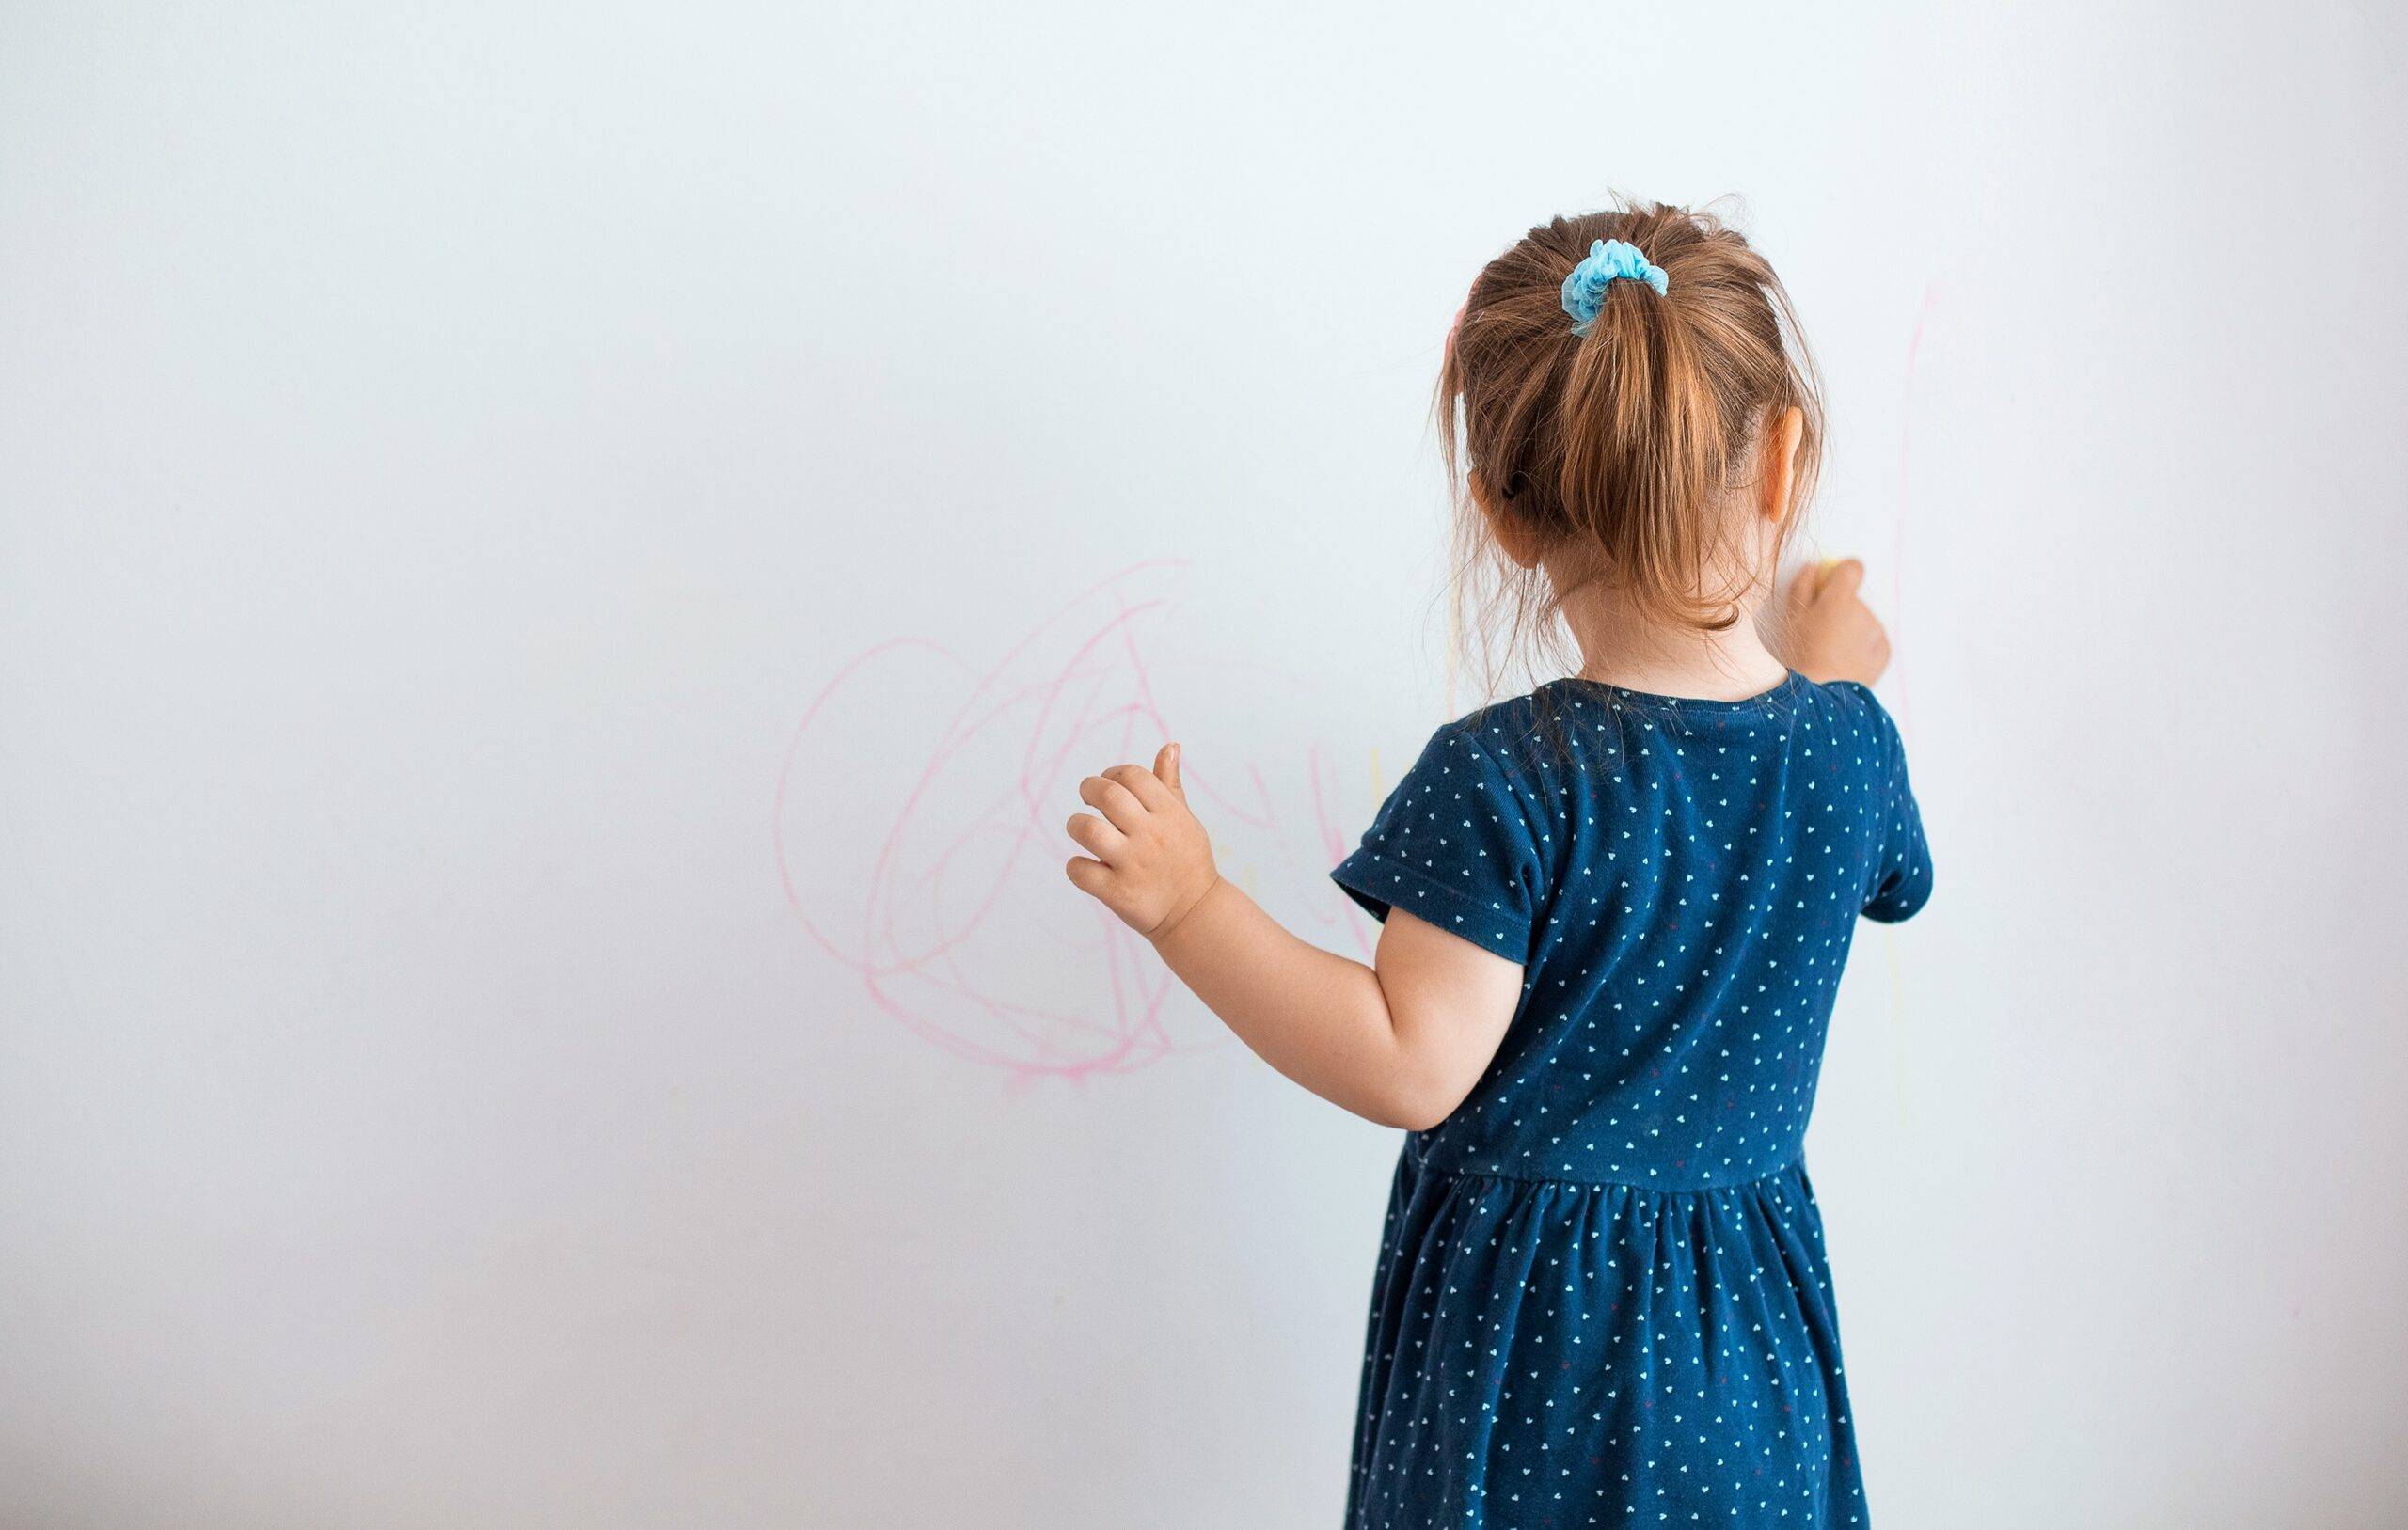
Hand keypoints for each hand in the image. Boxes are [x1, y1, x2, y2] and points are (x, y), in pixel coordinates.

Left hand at [1063, 743, 1220, 940]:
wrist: (1195, 913)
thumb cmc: (1186, 860)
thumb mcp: (1184, 820)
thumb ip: (1170, 784)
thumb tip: (1170, 746)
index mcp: (1168, 813)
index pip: (1131, 775)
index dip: (1112, 773)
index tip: (1108, 785)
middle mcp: (1151, 835)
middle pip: (1107, 794)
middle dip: (1088, 789)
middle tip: (1087, 800)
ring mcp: (1134, 865)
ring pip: (1087, 830)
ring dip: (1076, 826)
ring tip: (1083, 831)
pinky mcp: (1118, 893)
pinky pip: (1080, 870)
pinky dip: (1077, 867)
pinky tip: (1089, 868)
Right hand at [1776, 557, 1891, 685]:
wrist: (1819, 698)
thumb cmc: (1799, 656)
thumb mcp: (1791, 618)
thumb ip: (1803, 586)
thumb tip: (1813, 568)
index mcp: (1840, 599)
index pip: (1852, 569)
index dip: (1840, 575)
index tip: (1830, 587)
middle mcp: (1864, 612)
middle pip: (1853, 600)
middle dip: (1839, 610)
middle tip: (1819, 633)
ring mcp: (1876, 633)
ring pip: (1862, 621)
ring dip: (1850, 629)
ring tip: (1829, 652)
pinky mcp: (1884, 652)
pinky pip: (1873, 640)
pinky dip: (1861, 647)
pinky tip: (1843, 661)